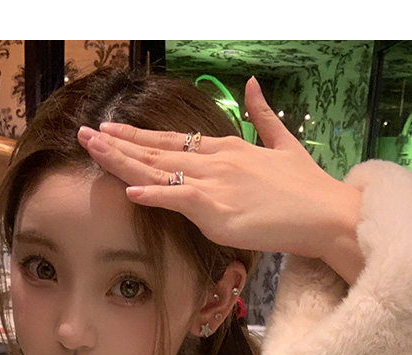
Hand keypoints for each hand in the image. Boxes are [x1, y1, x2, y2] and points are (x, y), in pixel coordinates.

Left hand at [78, 77, 363, 283]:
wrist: (325, 213)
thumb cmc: (306, 187)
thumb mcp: (282, 144)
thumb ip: (262, 116)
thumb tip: (253, 85)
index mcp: (226, 149)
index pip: (174, 141)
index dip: (140, 137)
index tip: (112, 130)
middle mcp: (215, 162)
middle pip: (158, 152)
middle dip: (119, 144)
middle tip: (86, 134)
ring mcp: (215, 185)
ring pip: (160, 171)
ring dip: (123, 162)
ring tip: (94, 151)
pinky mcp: (218, 211)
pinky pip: (179, 201)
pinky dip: (154, 195)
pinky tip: (129, 190)